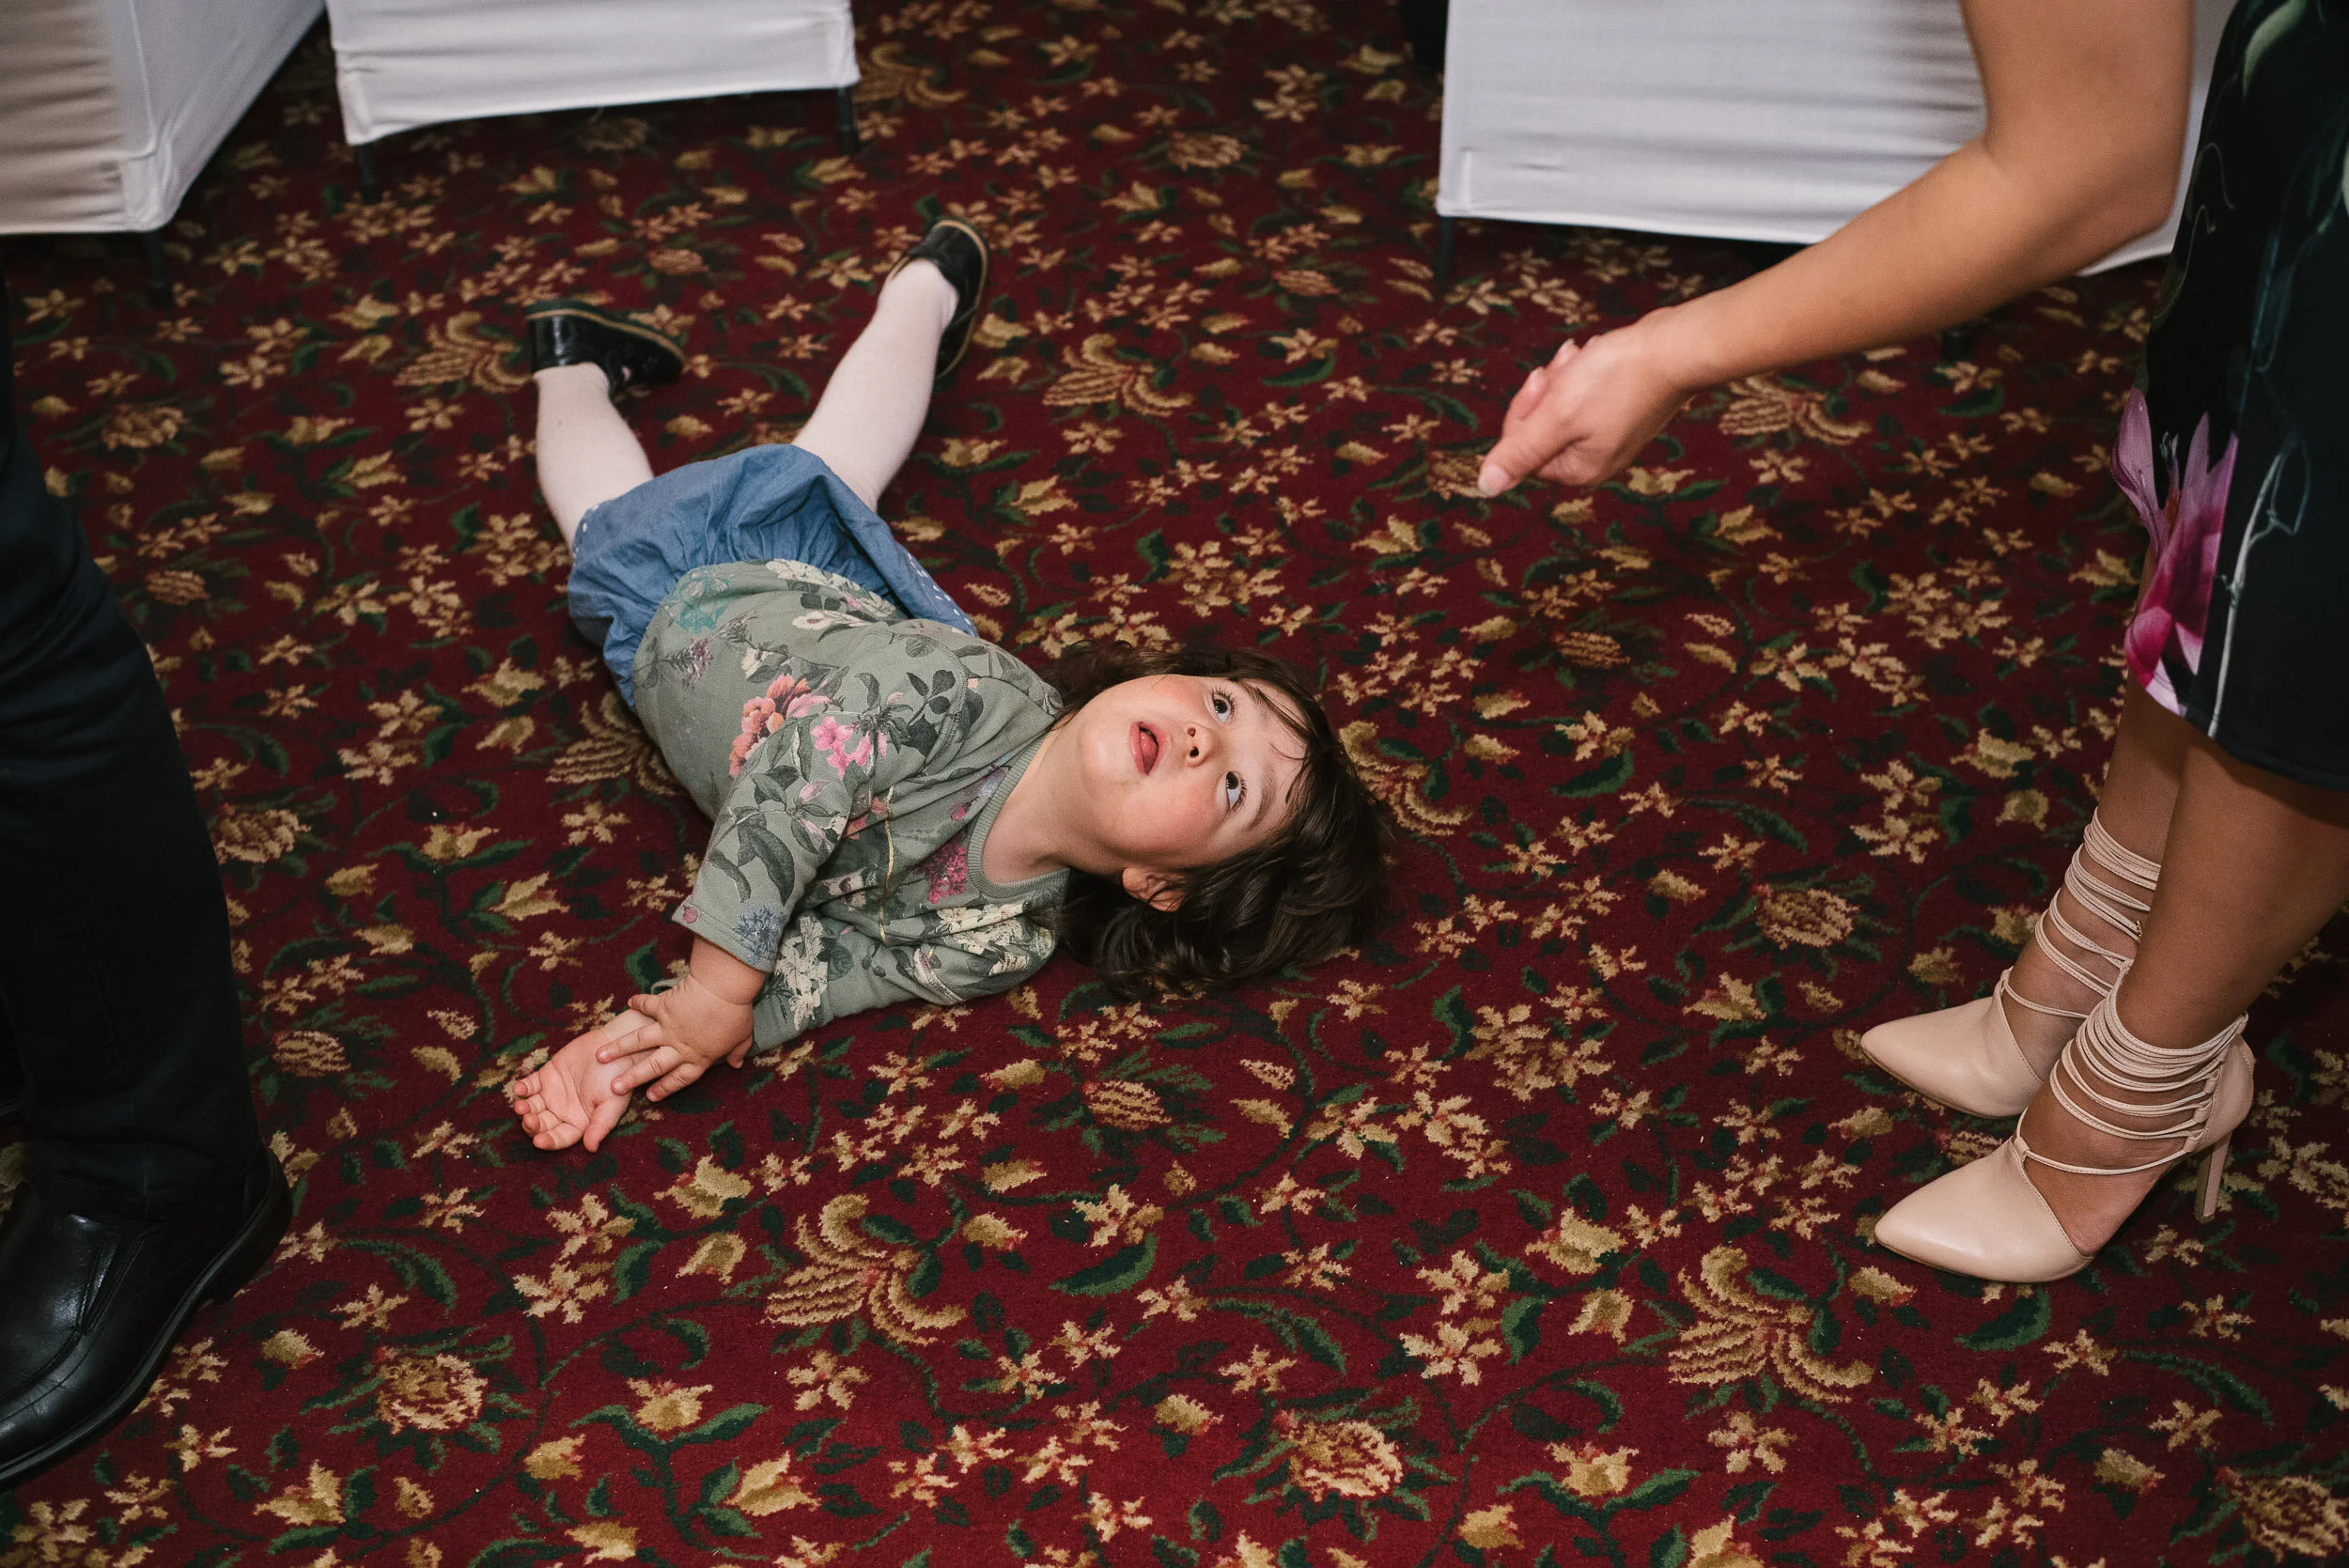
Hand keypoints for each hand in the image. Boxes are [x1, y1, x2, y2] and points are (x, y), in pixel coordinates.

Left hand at [509, 1010, 650, 1152]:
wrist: (614, 1044)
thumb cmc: (618, 1076)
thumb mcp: (612, 1103)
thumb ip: (600, 1125)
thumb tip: (591, 1149)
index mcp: (580, 1122)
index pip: (560, 1137)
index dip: (549, 1141)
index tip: (538, 1141)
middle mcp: (564, 1111)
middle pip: (542, 1124)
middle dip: (532, 1125)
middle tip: (527, 1118)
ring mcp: (553, 1093)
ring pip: (532, 1107)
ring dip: (524, 1108)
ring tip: (520, 1106)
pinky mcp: (546, 1076)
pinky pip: (529, 1086)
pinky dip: (522, 1088)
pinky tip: (519, 1089)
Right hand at [604, 968, 756, 1101]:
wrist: (724, 989)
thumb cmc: (736, 1014)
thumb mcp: (743, 1038)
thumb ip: (737, 1052)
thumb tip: (737, 1064)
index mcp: (698, 1056)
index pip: (679, 1078)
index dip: (665, 1088)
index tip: (650, 1097)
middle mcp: (679, 1046)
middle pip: (651, 1067)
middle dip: (632, 1078)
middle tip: (614, 1088)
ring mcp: (668, 1027)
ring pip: (638, 1042)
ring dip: (618, 1048)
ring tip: (600, 1056)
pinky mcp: (663, 1006)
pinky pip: (647, 1005)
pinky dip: (638, 1003)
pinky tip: (629, 1003)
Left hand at [1476, 315, 1696, 495]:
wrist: (1676, 348)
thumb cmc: (1618, 379)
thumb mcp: (1556, 416)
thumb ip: (1519, 453)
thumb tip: (1485, 486)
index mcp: (1577, 470)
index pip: (1520, 448)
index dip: (1524, 409)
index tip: (1542, 379)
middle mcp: (1594, 461)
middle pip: (1539, 427)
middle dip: (1546, 390)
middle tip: (1567, 364)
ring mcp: (1610, 438)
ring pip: (1561, 405)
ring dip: (1564, 376)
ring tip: (1583, 356)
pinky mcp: (1623, 414)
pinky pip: (1585, 395)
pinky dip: (1584, 372)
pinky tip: (1595, 354)